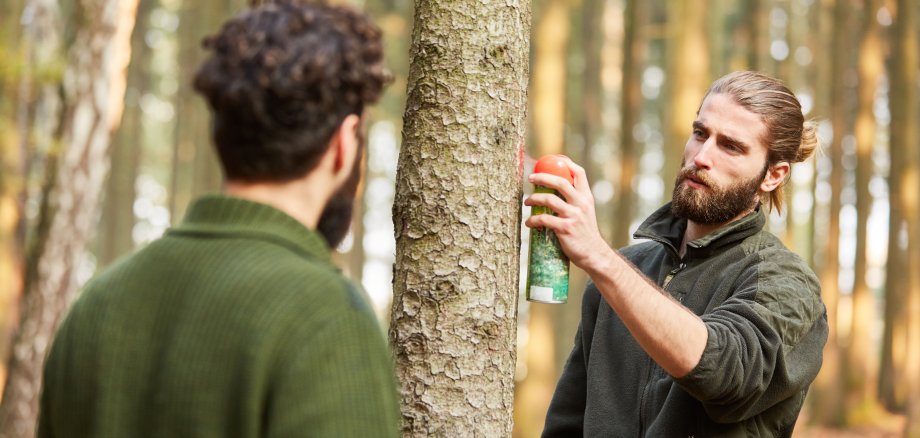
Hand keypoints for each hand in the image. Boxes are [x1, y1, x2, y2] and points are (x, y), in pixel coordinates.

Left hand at [523, 157, 611, 271]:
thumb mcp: (585, 213)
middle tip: (531, 178)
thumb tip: (556, 191)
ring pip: (549, 200)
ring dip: (534, 199)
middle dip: (543, 177)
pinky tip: (529, 223)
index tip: (552, 160)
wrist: (594, 254)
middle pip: (561, 182)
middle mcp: (581, 204)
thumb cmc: (585, 234)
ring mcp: (573, 216)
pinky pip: (544, 220)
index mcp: (586, 198)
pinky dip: (533, 220)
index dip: (565, 163)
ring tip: (527, 202)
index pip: (579, 173)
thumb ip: (575, 201)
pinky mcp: (565, 229)